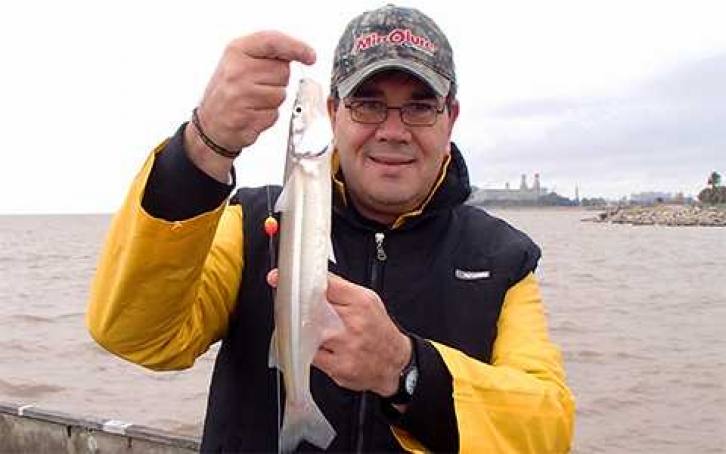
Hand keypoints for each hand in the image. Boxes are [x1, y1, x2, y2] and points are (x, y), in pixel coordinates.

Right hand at [184, 31, 315, 178]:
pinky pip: (274, 114)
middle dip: (278, 80)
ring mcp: (240, 95)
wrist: (211, 124)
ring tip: (254, 101)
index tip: (310, 56)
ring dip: (273, 101)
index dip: (296, 47)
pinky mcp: (246, 117)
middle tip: (259, 86)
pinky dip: (267, 116)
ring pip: (281, 94)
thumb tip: (300, 53)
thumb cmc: (229, 92)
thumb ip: (266, 54)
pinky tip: (252, 113)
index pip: (273, 41)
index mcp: (236, 51)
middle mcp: (237, 71)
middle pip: (283, 71)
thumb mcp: (240, 61)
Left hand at [267, 270, 411, 395]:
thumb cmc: (378, 330)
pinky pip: (310, 356)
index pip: (323, 285)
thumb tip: (314, 279)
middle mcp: (352, 323)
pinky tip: (309, 346)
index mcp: (359, 301)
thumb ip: (342, 289)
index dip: (298, 282)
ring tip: (299, 327)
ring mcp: (345, 346)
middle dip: (293, 306)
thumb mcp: (368, 301)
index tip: (278, 278)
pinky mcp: (338, 367)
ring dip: (297, 330)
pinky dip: (305, 350)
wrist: (395, 362)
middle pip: (311, 309)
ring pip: (306, 333)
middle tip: (285, 304)